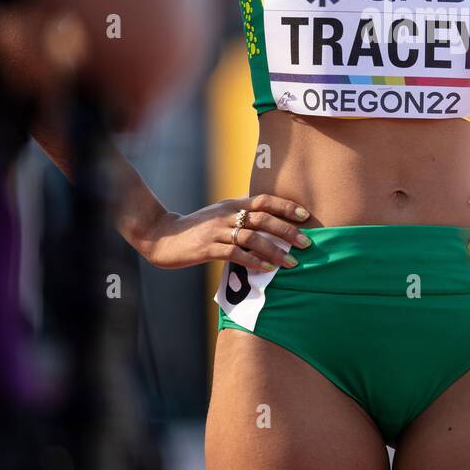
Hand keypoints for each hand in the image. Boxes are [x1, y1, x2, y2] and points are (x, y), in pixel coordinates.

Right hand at [139, 193, 312, 271]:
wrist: (163, 235)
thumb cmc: (196, 226)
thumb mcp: (220, 212)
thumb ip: (241, 211)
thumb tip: (267, 211)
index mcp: (232, 204)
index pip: (264, 200)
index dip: (286, 206)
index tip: (306, 216)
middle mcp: (227, 214)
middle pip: (263, 219)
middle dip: (287, 231)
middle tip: (306, 243)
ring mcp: (217, 231)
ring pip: (252, 238)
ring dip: (274, 251)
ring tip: (291, 262)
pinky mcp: (207, 248)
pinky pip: (234, 254)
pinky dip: (253, 262)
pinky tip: (266, 270)